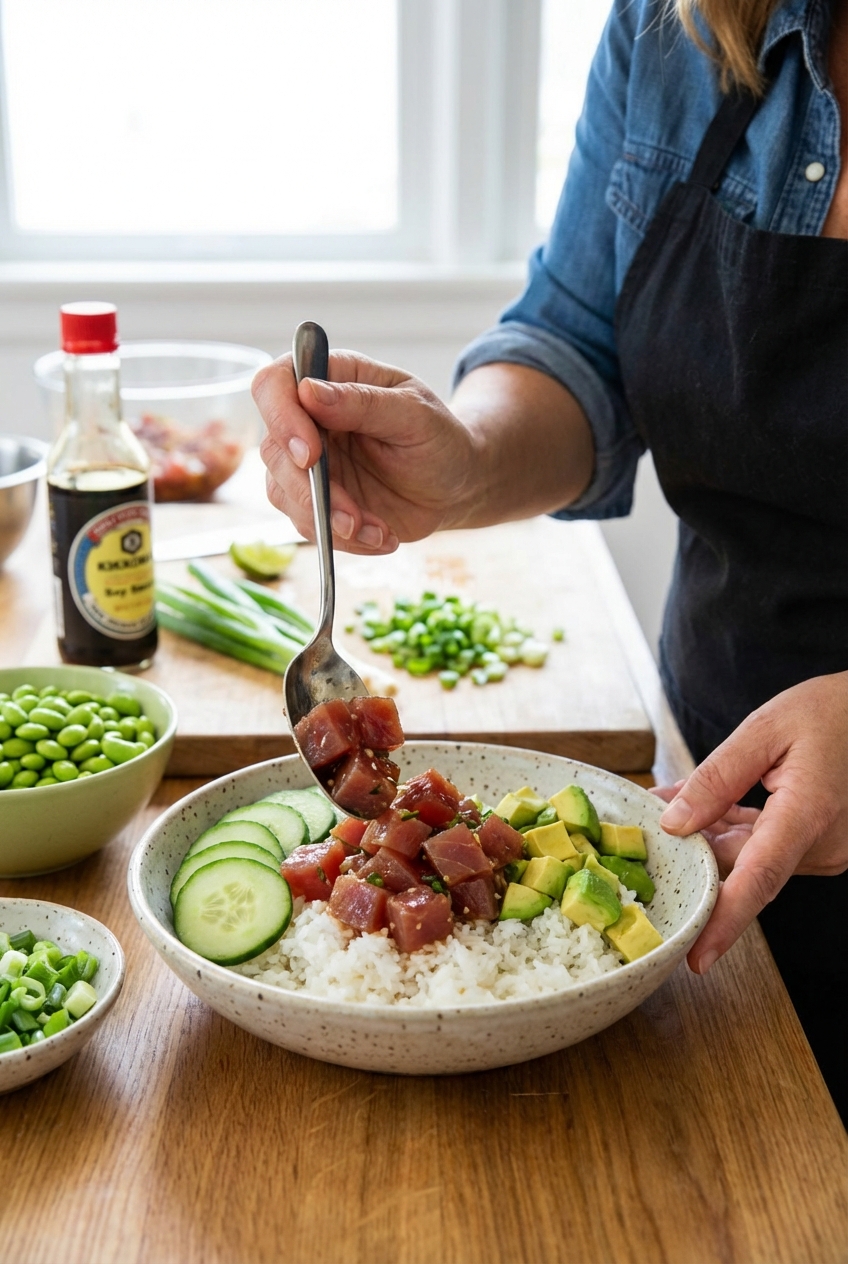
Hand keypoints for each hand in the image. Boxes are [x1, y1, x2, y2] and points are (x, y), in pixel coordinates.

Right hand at [253, 351, 476, 554]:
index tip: (310, 454)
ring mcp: (309, 463)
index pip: (274, 385)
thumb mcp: (416, 414)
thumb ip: (363, 403)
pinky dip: (343, 539)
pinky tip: (381, 536)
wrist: (457, 486)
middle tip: (351, 517)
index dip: (281, 417)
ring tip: (378, 530)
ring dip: (328, 520)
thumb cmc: (441, 439)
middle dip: (309, 490)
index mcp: (332, 379)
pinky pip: (308, 524)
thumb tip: (309, 392)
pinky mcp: (316, 500)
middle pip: (272, 449)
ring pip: (283, 493)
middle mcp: (310, 419)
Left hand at [653, 672, 847, 974]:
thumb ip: (716, 778)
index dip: (727, 921)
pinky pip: (765, 847)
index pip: (760, 878)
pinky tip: (704, 808)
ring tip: (672, 801)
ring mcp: (823, 849)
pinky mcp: (818, 845)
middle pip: (742, 867)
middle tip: (646, 824)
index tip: (699, 956)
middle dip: (691, 852)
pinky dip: (732, 831)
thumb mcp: (764, 730)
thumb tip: (674, 822)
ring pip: (749, 857)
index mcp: (809, 814)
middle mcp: (821, 845)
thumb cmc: (829, 713)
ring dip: (709, 837)